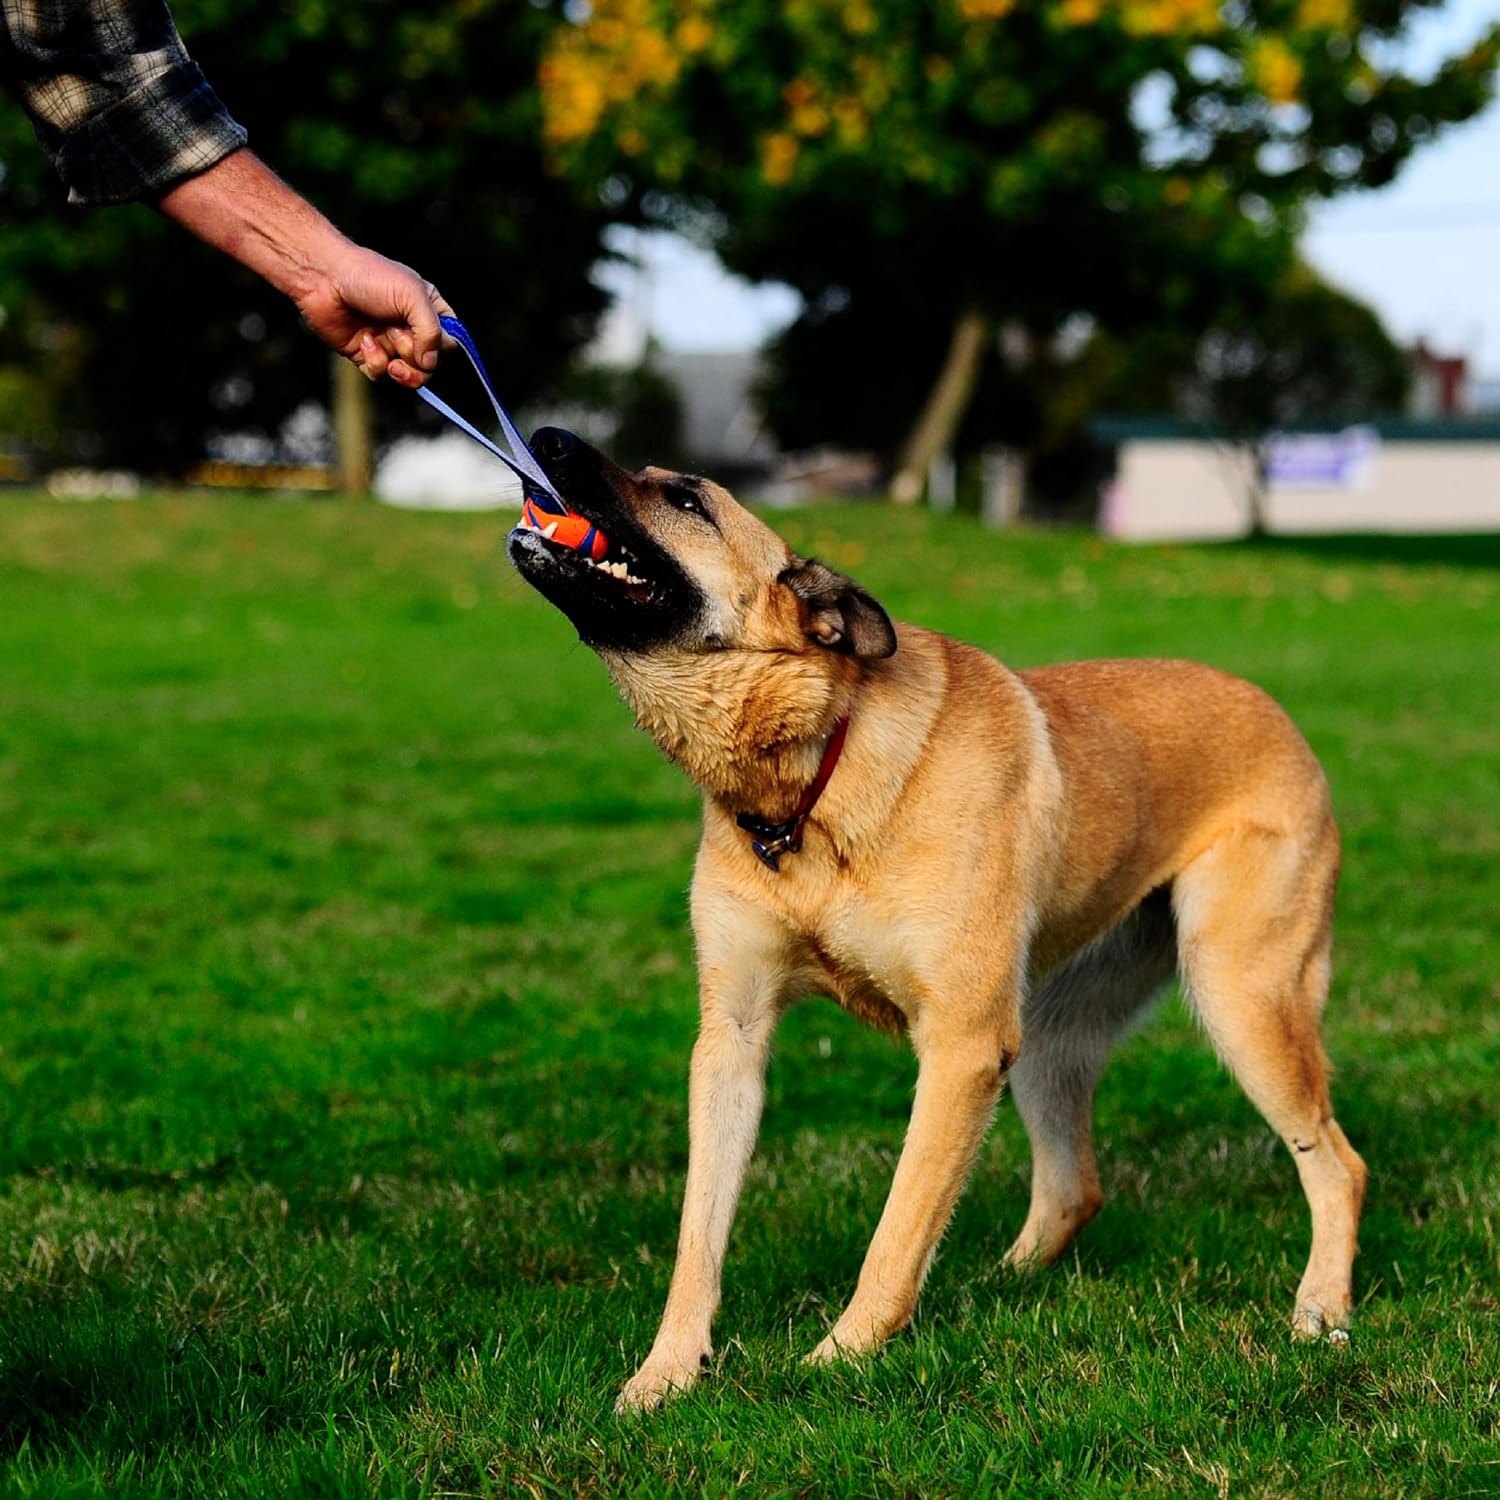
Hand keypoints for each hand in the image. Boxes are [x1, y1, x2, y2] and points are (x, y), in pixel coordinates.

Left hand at [158, 151, 454, 387]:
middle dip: (417, 359)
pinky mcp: (362, 351)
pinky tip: (361, 349)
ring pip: (409, 374)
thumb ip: (431, 329)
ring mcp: (387, 337)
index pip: (455, 338)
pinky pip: (381, 377)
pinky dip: (374, 368)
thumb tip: (433, 361)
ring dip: (396, 366)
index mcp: (429, 304)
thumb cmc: (361, 272)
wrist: (310, 268)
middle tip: (397, 346)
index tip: (427, 341)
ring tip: (378, 348)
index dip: (444, 347)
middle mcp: (410, 322)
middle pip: (433, 361)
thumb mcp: (409, 294)